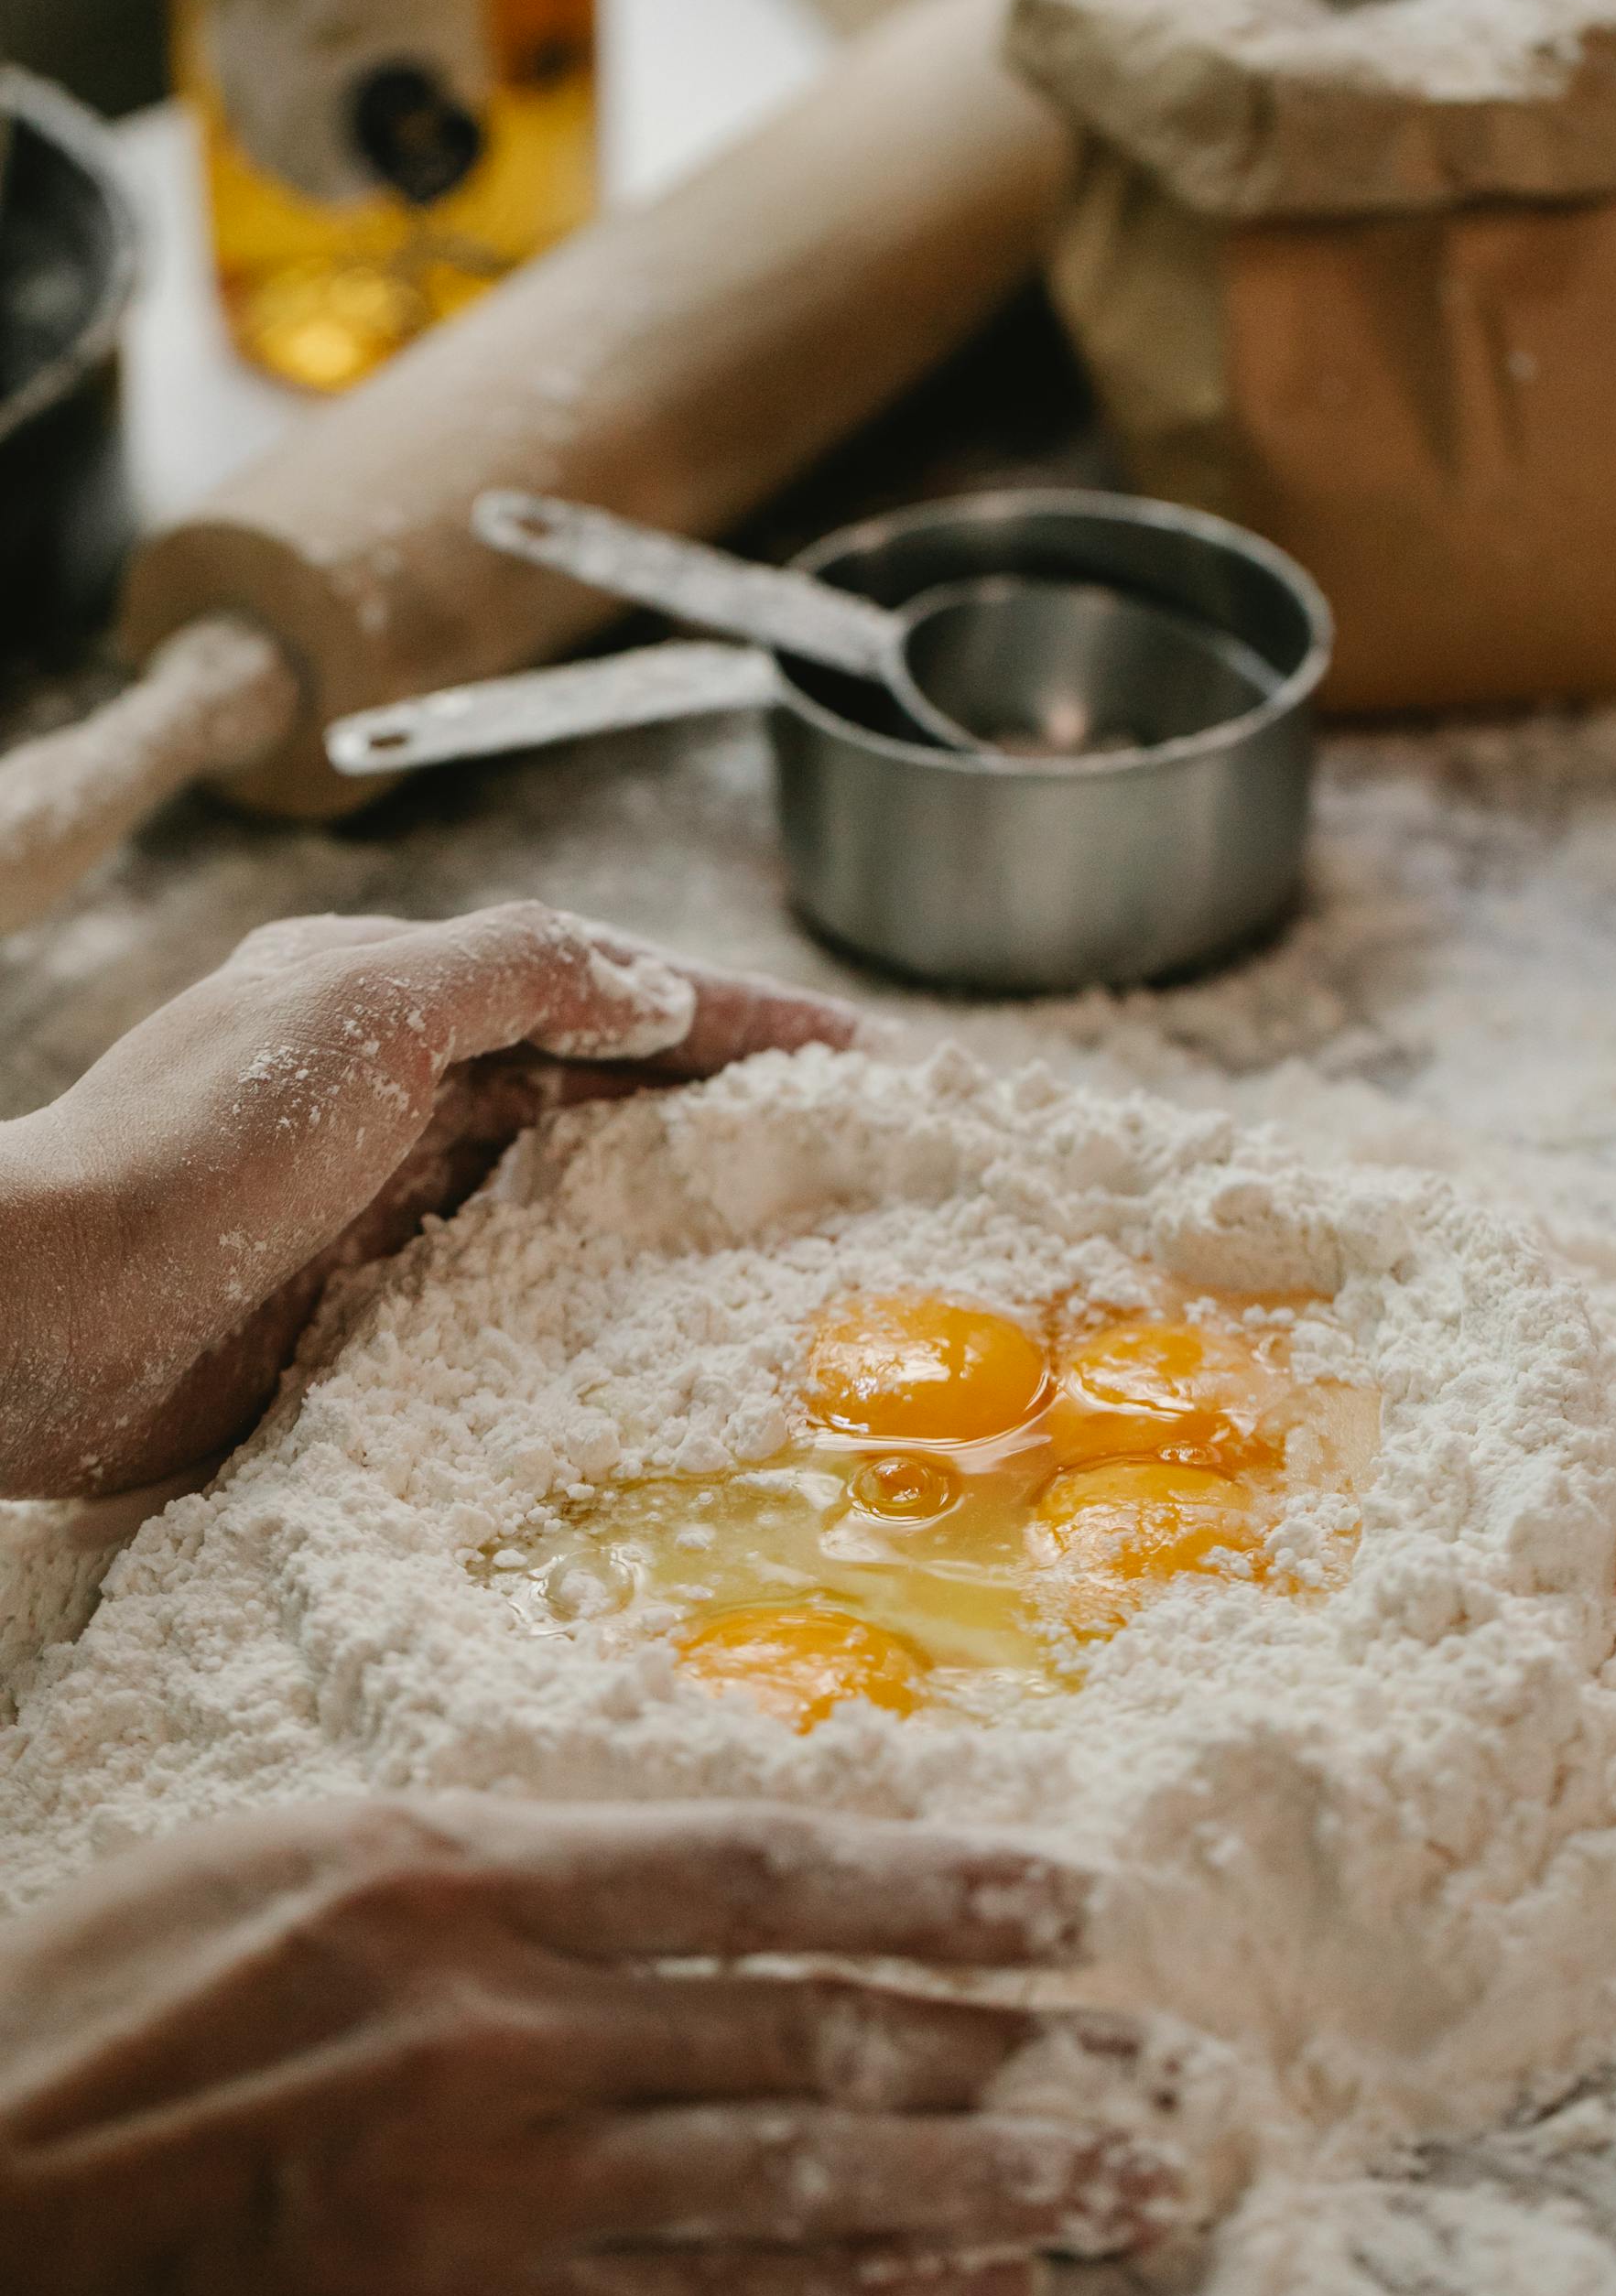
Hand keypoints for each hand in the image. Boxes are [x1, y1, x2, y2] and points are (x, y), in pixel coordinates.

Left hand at [0, 905, 854, 1500]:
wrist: (45, 1319)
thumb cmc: (197, 1148)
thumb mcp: (362, 1011)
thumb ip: (515, 972)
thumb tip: (651, 986)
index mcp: (394, 996)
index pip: (602, 985)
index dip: (735, 1017)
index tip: (855, 1055)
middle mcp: (395, 1090)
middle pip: (599, 1083)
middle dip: (724, 1103)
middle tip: (853, 1144)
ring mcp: (384, 1205)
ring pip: (566, 1183)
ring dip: (673, 1195)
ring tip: (795, 1228)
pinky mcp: (366, 1312)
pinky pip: (514, 1286)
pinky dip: (595, 1292)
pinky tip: (665, 1323)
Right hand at [0, 1798, 1188, 2295]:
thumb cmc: (112, 1995)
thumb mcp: (304, 1856)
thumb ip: (505, 1856)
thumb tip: (694, 1866)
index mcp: (457, 1881)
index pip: (757, 1873)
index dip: (932, 1884)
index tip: (1070, 1899)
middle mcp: (497, 2047)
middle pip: (809, 2045)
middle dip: (1007, 2062)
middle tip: (1161, 2073)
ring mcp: (486, 2223)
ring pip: (790, 2204)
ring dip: (975, 2203)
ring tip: (1117, 2196)